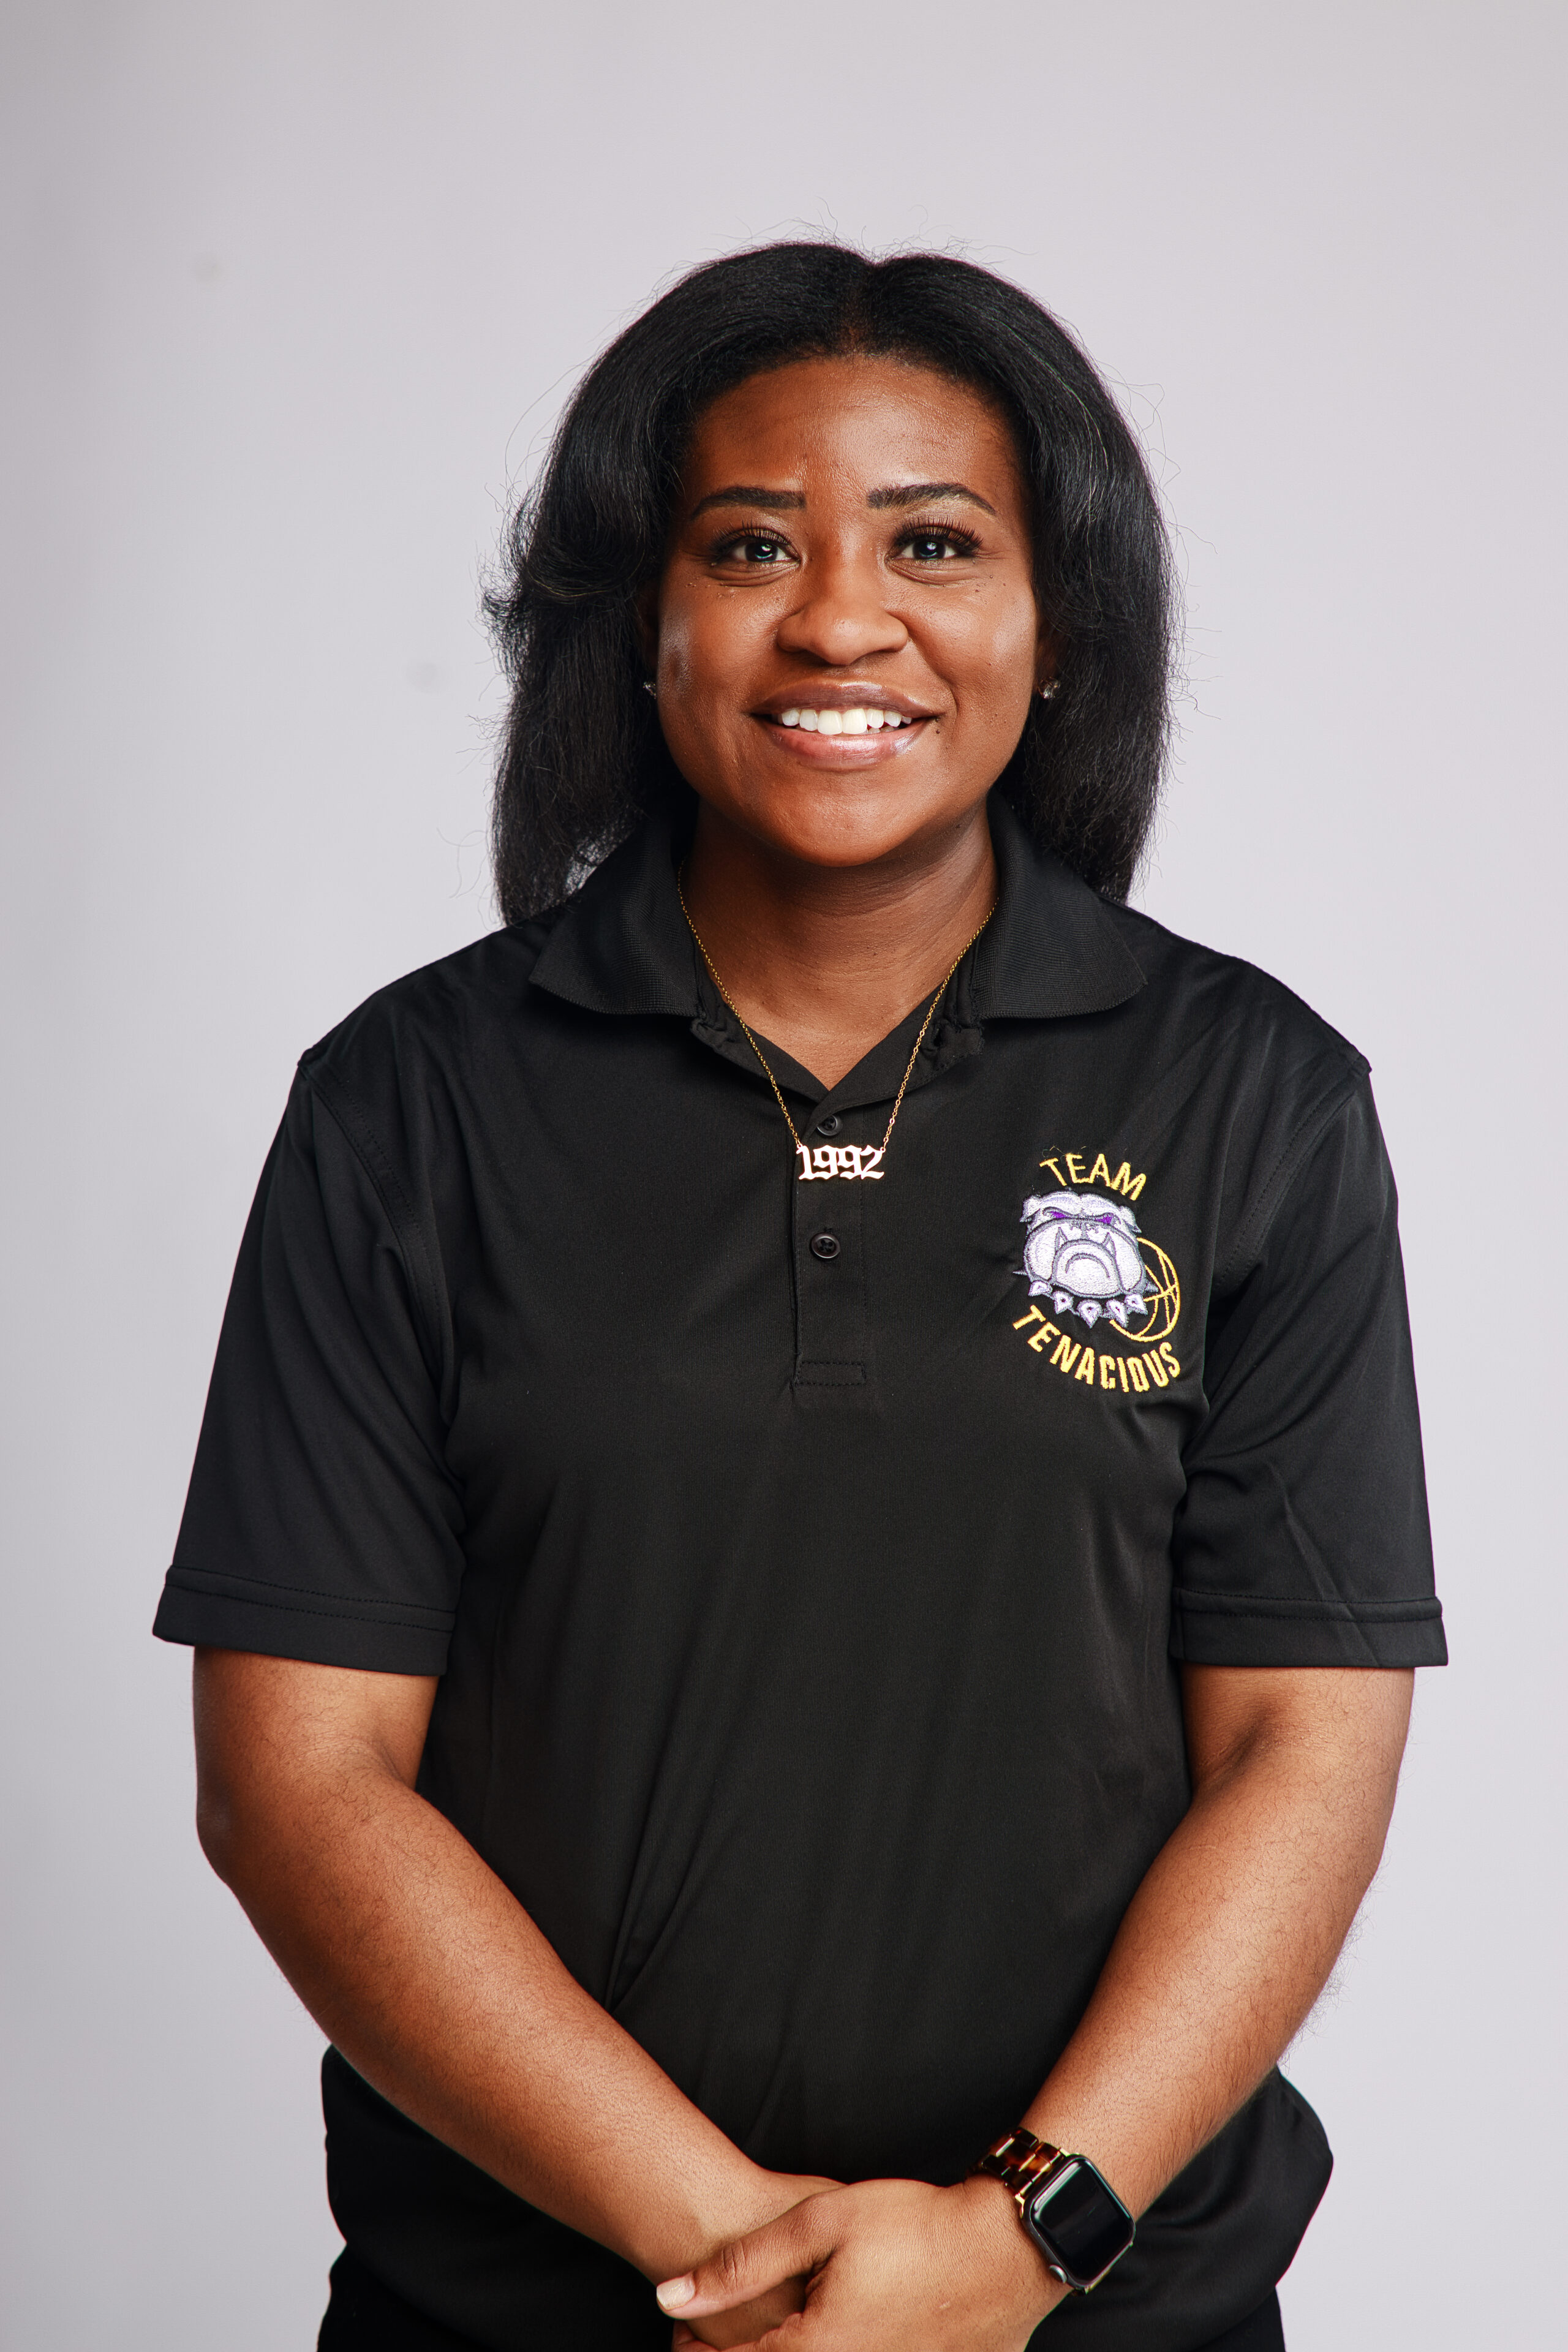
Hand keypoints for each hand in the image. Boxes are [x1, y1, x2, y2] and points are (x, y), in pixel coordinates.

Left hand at [659, 2174, 1065, 2350]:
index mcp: (816, 2349)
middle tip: (707, 2339)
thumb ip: (742, 2264)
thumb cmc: (915, 2224)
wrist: (1004, 2249)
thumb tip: (669, 2298)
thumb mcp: (821, 2221)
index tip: (682, 2337)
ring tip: (771, 2329)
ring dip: (780, 2351)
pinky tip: (823, 2326)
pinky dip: (827, 2349)